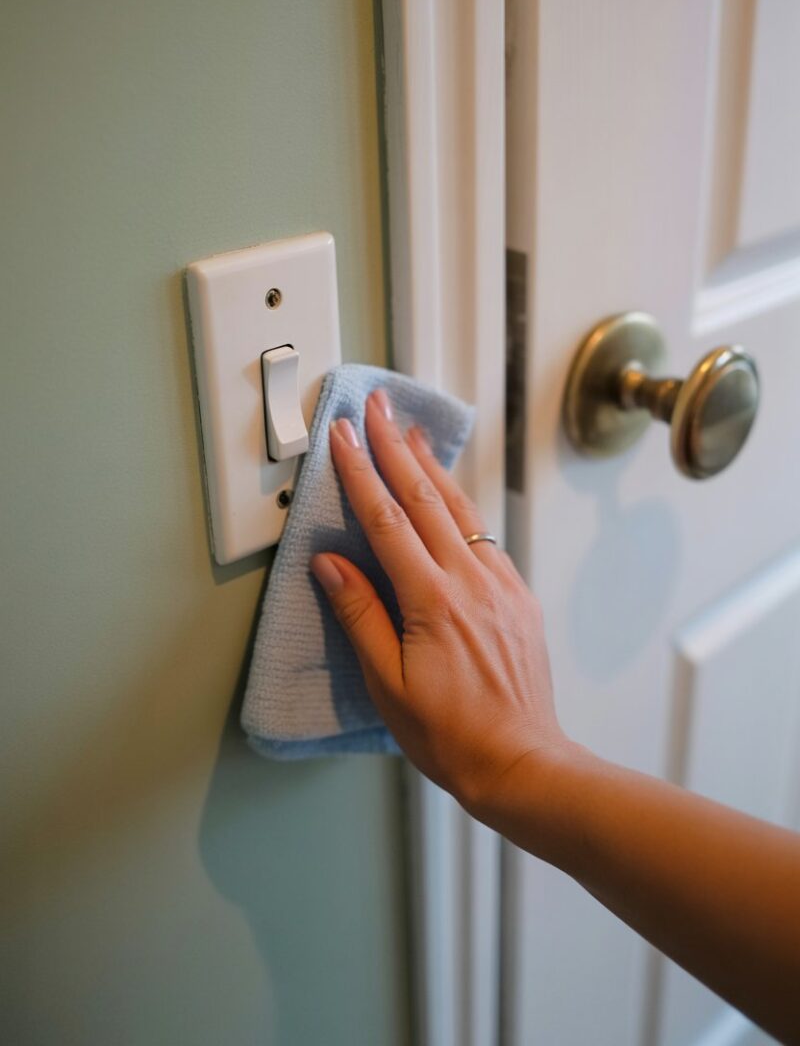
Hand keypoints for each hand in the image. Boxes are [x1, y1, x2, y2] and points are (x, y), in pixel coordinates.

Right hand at [310, 388, 565, 814]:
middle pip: (426, 499)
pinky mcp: (519, 595)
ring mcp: (501, 584)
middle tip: (377, 408)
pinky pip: (484, 536)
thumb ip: (360, 614)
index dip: (361, 472)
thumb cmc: (448, 735)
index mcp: (432, 600)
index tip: (342, 434)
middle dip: (396, 448)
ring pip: (460, 510)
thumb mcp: (387, 684)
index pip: (387, 520)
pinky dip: (460, 505)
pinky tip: (449, 495)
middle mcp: (471, 580)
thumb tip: (330, 561)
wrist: (521, 762)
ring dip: (432, 467)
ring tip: (412, 431)